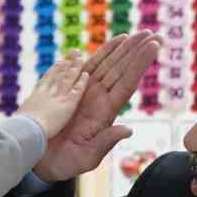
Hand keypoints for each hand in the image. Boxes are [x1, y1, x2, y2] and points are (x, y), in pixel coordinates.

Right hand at [15, 56, 88, 139]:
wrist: (28, 128)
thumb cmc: (19, 126)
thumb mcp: (18, 117)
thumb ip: (21, 115)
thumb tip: (15, 118)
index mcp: (36, 95)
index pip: (47, 79)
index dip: (55, 70)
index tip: (60, 61)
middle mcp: (48, 92)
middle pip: (60, 74)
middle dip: (67, 63)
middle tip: (73, 53)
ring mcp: (58, 96)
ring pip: (69, 78)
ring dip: (75, 68)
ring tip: (80, 59)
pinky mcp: (68, 104)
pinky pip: (77, 90)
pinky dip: (82, 82)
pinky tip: (86, 74)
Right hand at [33, 32, 163, 182]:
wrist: (43, 162)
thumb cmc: (66, 163)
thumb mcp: (88, 157)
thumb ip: (106, 142)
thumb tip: (127, 130)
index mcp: (105, 113)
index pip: (126, 84)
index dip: (139, 65)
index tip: (154, 47)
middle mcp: (99, 100)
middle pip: (120, 70)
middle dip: (135, 51)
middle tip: (152, 32)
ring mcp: (86, 94)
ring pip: (108, 66)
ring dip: (122, 49)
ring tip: (137, 33)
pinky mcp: (71, 91)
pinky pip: (88, 68)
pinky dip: (101, 54)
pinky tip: (114, 42)